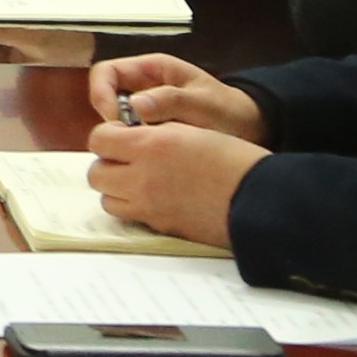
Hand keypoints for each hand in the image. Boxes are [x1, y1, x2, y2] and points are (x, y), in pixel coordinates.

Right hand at [84, 52, 258, 140]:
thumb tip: (136, 105)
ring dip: (122, 138)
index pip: (106, 72)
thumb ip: (172, 101)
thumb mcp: (204, 103)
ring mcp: (145, 110)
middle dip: (110, 121)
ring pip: (114, 122)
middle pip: (104, 98)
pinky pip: (129, 138)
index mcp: (153, 70)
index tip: (115, 120)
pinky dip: (133, 149)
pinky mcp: (149, 132)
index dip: (102, 94)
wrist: (250, 130)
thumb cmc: (229, 110)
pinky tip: (150, 160)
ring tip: (144, 152)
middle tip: (129, 141)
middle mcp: (143, 87)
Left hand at [85, 113, 262, 247]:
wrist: (261, 198)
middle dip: (109, 164)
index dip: (109, 135)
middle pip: (96, 173)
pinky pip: (131, 217)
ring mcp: (149, 207)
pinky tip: (157, 198)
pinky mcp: (161, 227)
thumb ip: (155, 131)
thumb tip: (129, 134)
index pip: (99, 139)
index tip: (123, 134)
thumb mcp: (191, 129)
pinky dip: (135, 207)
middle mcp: (142, 177)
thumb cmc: (235, 159)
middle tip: (129, 159)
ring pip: (108, 199)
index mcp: (150, 145)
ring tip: (141, 180)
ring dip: (118, 188)